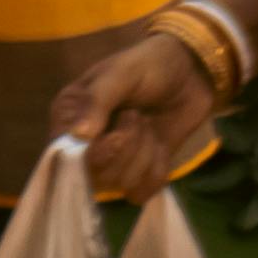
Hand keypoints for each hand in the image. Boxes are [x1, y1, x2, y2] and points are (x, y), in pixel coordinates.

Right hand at [54, 25, 224, 195]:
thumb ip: (97, 101)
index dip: (95, 152)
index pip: (66, 157)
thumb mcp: (121, 73)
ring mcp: (112, 162)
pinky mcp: (138, 173)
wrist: (191, 72)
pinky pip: (142, 192)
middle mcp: (84, 146)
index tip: (118, 129)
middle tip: (137, 116)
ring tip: (149, 125)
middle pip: (96, 176)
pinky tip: (160, 146)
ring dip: (146, 153)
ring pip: (122, 183)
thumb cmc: (149, 65)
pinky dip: (157, 170)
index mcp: (69, 119)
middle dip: (127, 146)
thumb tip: (79, 135)